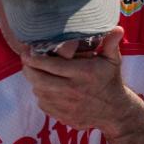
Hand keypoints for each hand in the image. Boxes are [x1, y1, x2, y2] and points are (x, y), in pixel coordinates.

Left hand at [21, 27, 136, 131]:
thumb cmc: (110, 81)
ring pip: (39, 92)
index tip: (27, 51)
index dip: (35, 58)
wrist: (114, 111)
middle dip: (28, 69)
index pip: (51, 66)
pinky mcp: (62, 116)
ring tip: (35, 72)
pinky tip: (45, 87)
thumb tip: (117, 28)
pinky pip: (42, 104)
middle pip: (39, 79)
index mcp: (82, 73)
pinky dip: (41, 95)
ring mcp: (66, 105)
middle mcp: (72, 90)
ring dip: (34, 81)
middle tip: (26, 60)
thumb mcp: (113, 61)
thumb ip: (111, 43)